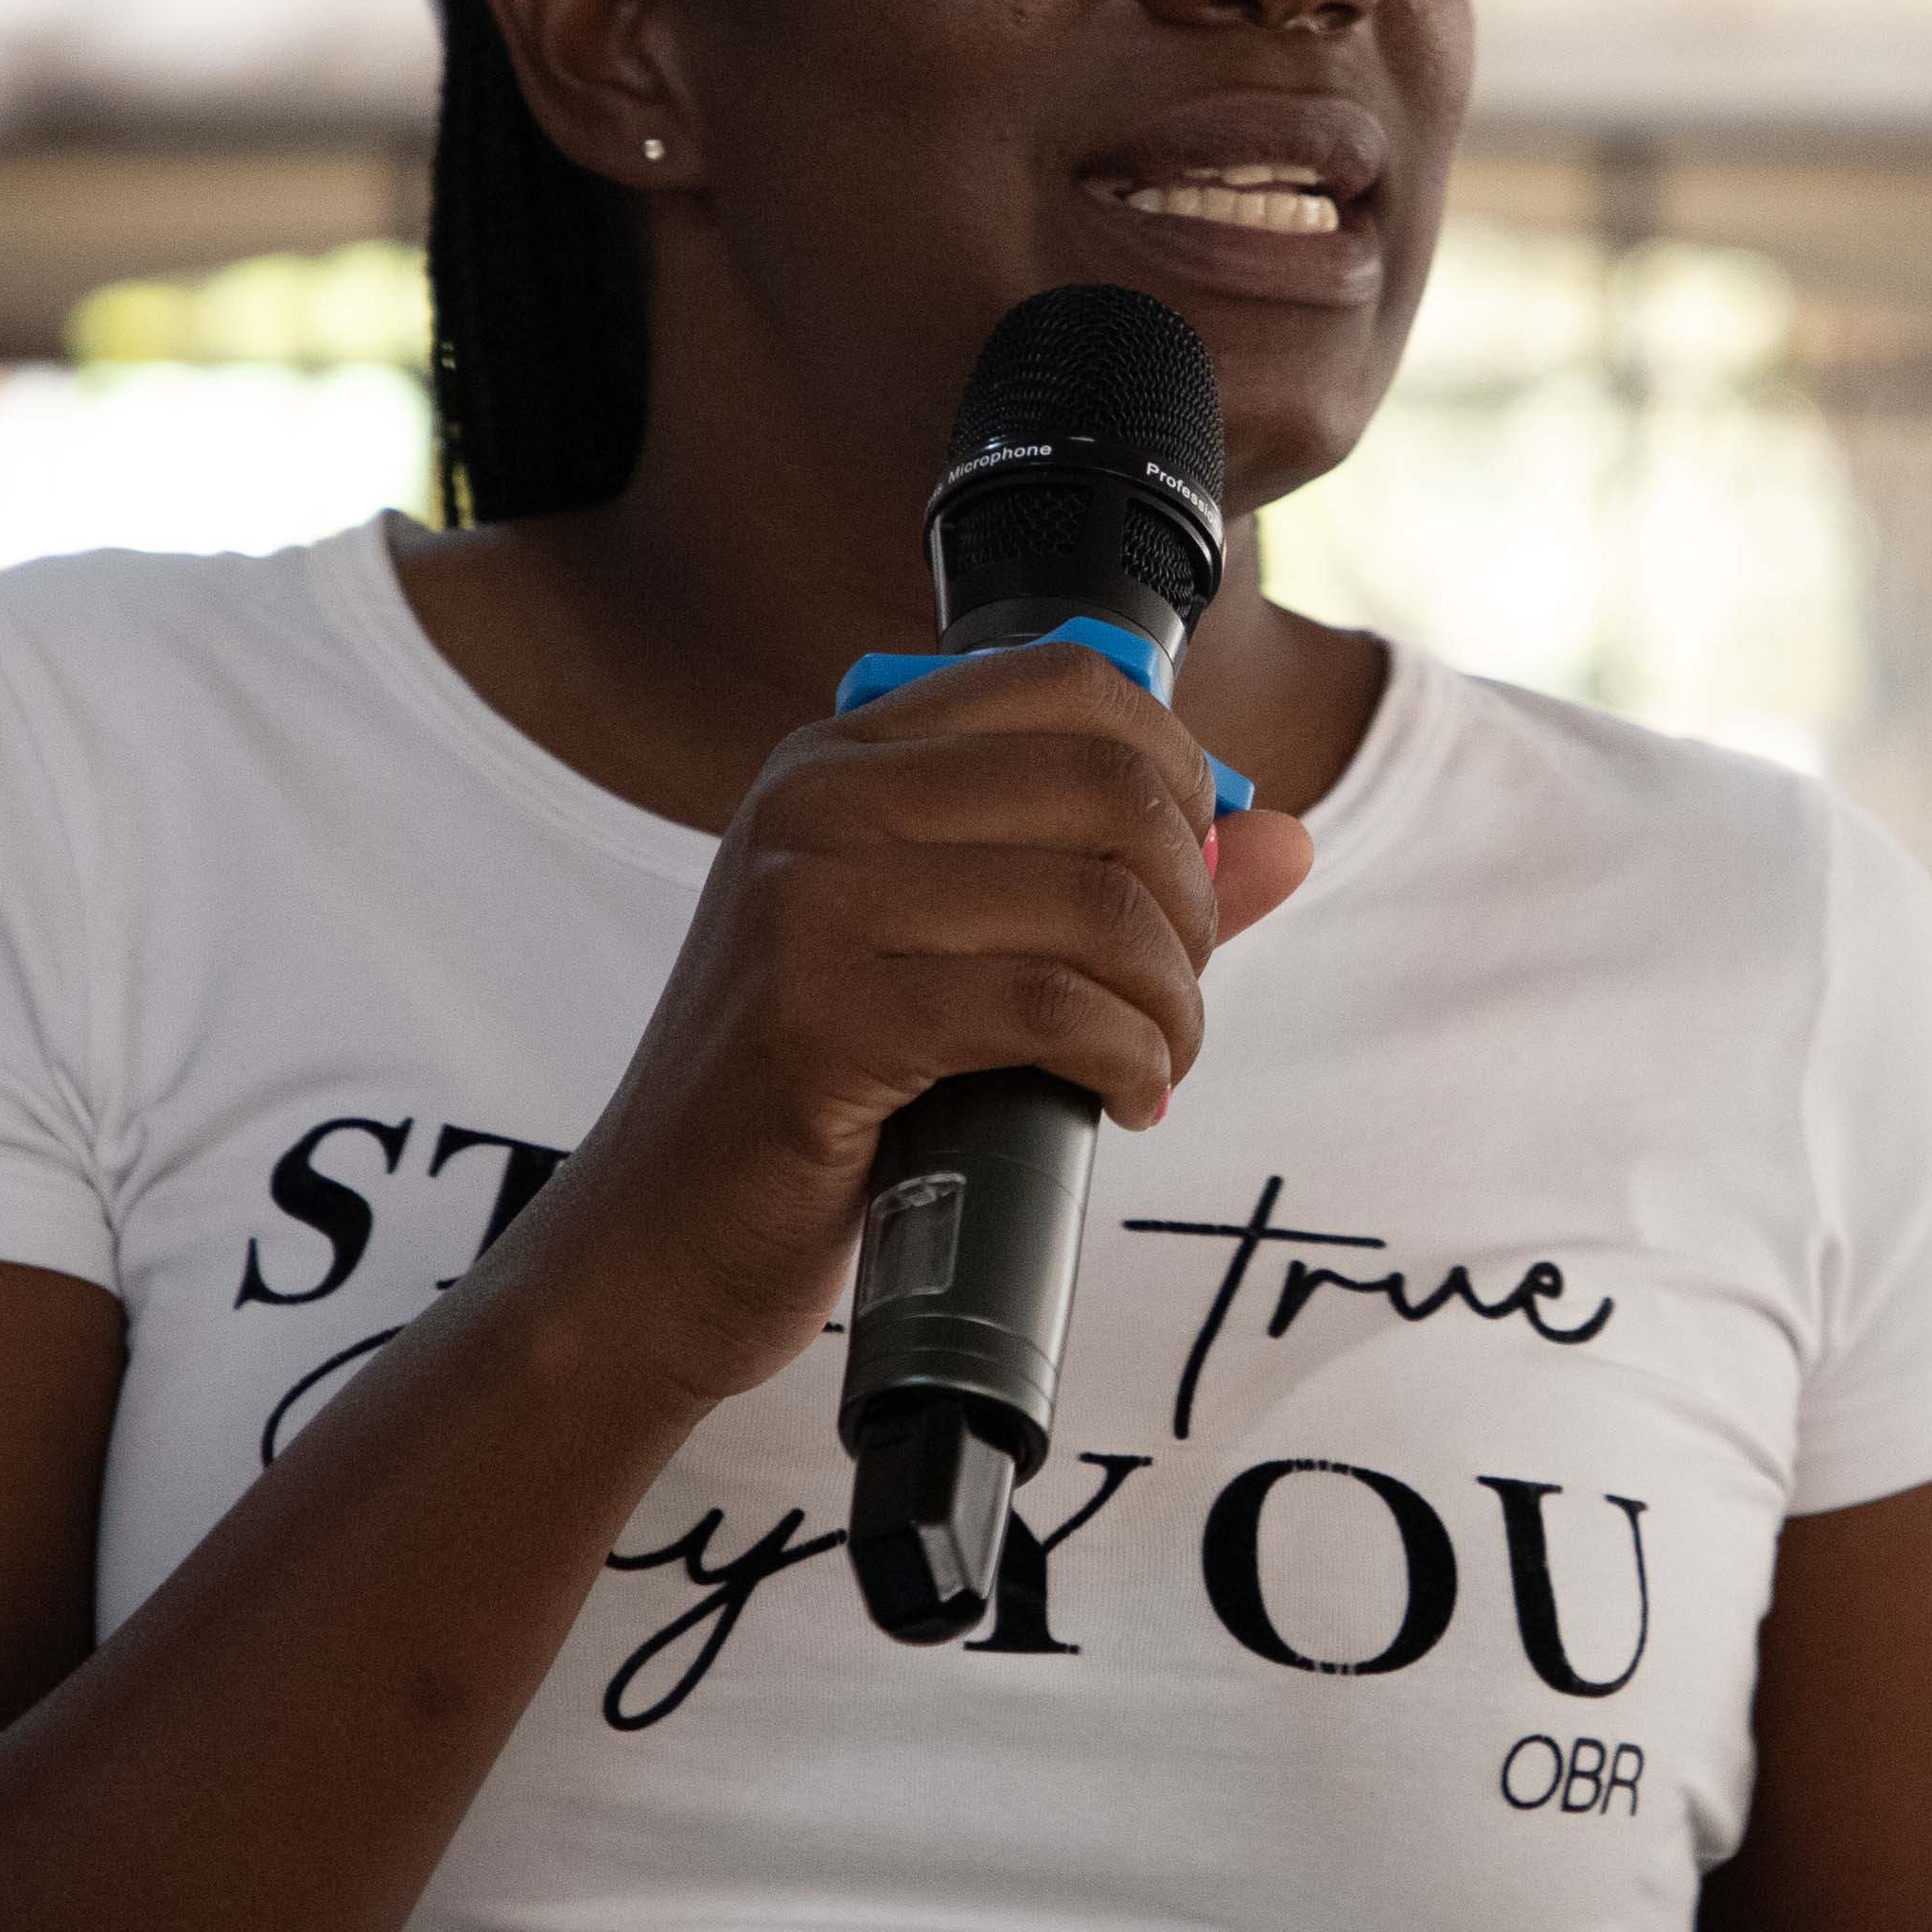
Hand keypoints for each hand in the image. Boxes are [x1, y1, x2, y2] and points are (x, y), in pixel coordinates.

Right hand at [492, 643, 1314, 1406]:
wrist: (648, 1248)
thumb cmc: (808, 1107)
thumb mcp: (949, 963)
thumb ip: (1110, 889)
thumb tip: (1284, 835)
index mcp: (836, 760)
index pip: (1067, 683)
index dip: (1178, 770)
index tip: (1198, 877)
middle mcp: (813, 802)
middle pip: (1107, 786)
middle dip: (1192, 904)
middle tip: (1177, 1000)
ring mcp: (806, 904)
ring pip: (1097, 904)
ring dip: (1171, 1003)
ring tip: (1153, 1065)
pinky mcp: (821, 1020)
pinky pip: (1051, 1008)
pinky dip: (1125, 1061)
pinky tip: (1119, 1103)